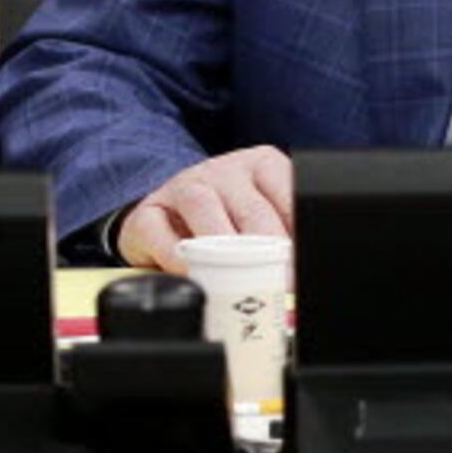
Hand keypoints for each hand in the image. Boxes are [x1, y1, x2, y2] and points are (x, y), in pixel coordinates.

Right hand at [119, 146, 294, 271]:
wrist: (168, 215)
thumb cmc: (225, 221)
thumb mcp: (262, 223)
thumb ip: (285, 238)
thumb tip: (303, 272)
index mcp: (262, 166)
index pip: (289, 195)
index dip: (299, 237)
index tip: (303, 268)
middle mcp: (225, 170)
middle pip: (253, 210)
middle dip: (270, 254)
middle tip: (280, 285)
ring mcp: (184, 186)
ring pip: (204, 209)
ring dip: (223, 251)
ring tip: (237, 283)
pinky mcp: (148, 211)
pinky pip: (159, 230)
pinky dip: (174, 256)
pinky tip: (190, 274)